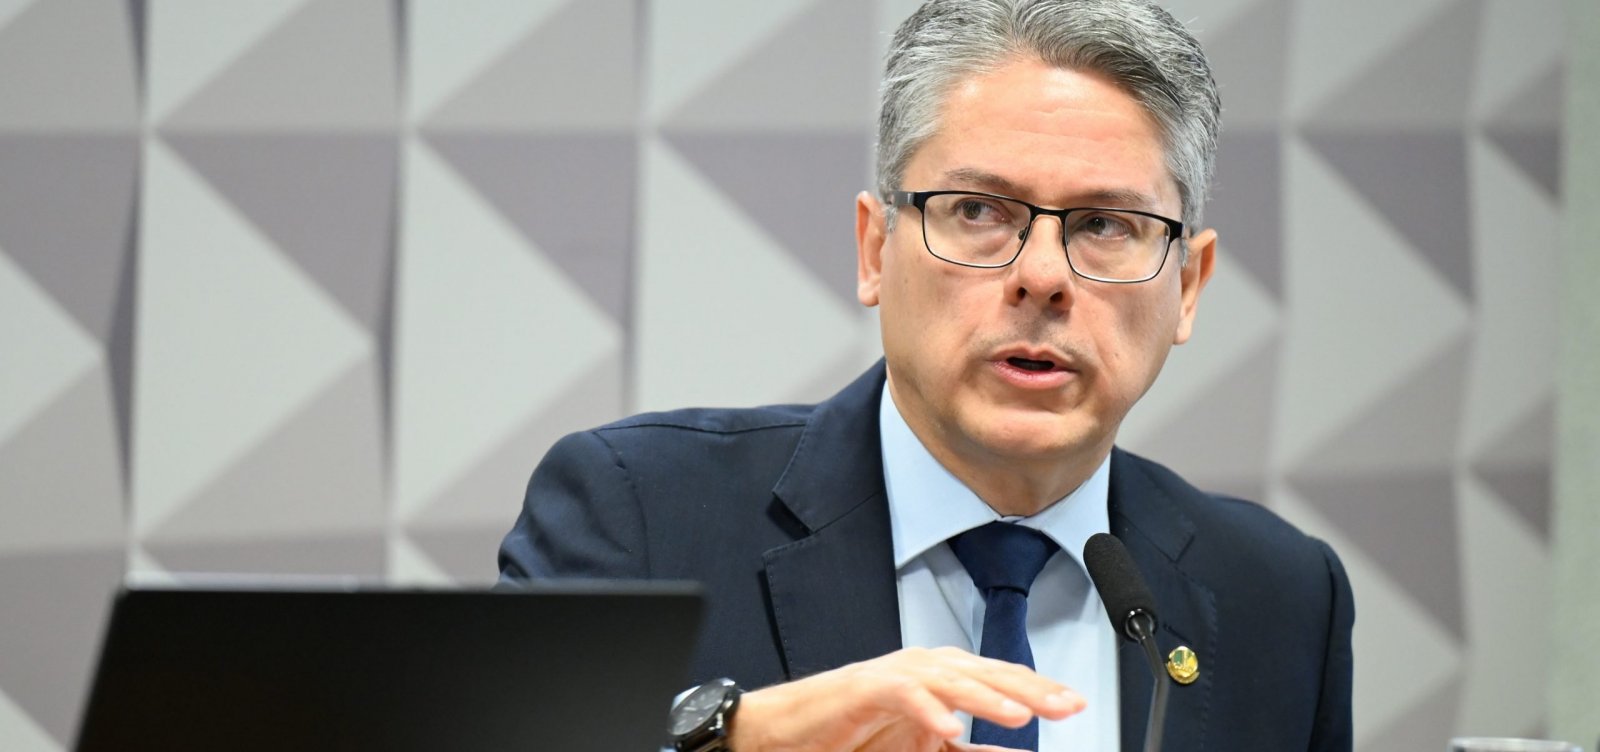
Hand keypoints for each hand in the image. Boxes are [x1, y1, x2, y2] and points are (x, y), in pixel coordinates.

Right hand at [725, 646, 1084, 751]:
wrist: (792, 729)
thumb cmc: (854, 734)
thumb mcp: (924, 747)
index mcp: (942, 678)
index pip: (1000, 679)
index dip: (1040, 690)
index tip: (1076, 705)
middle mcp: (924, 669)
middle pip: (986, 674)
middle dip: (1030, 689)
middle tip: (1066, 706)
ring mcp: (895, 674)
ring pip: (950, 679)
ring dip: (986, 697)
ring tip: (1018, 715)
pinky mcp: (864, 688)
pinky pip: (903, 695)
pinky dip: (927, 710)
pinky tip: (950, 728)